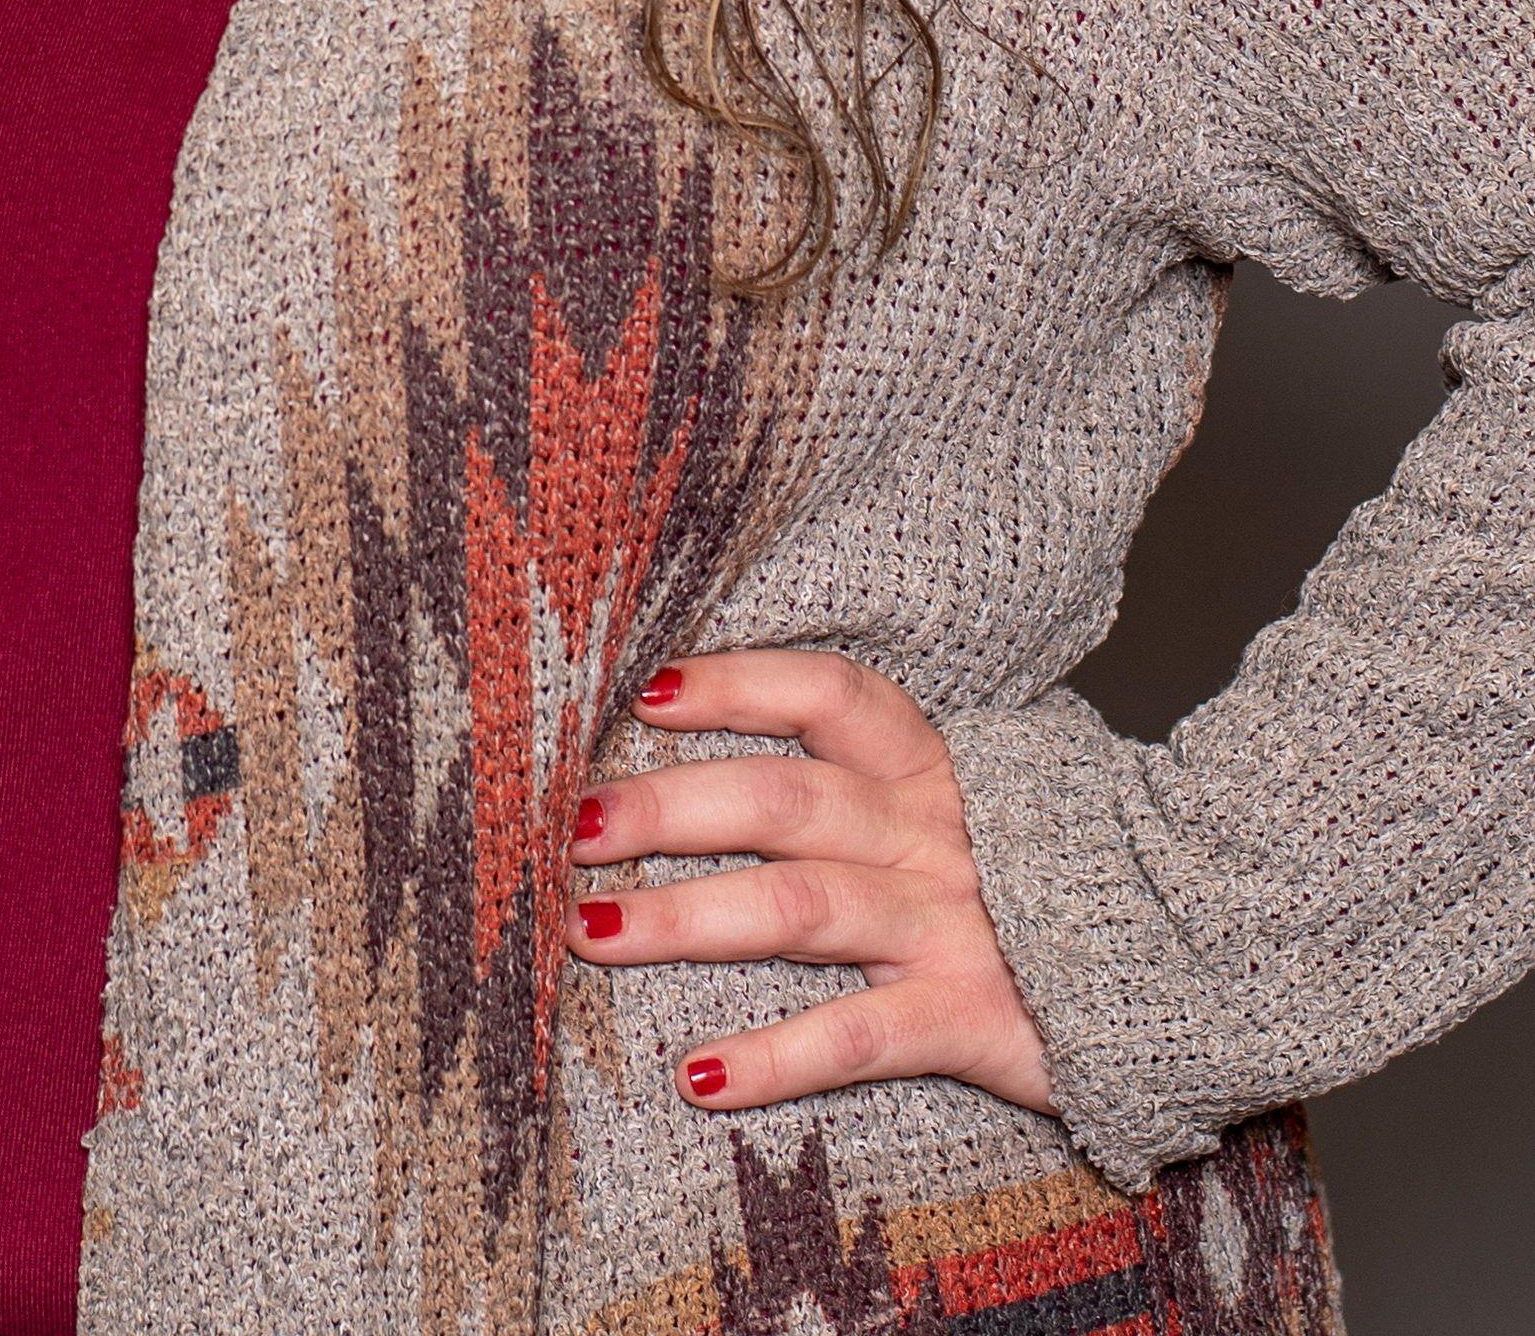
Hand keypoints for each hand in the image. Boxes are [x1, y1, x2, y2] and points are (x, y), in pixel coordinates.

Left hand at [563, 648, 1056, 1116]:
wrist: (1188, 953)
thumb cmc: (1040, 871)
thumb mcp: (961, 798)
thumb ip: (864, 775)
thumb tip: (719, 747)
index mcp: (927, 766)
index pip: (825, 695)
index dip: (736, 686)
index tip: (647, 693)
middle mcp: (929, 833)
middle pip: (780, 803)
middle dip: (667, 809)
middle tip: (574, 827)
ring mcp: (947, 925)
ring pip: (796, 911)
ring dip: (685, 921)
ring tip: (591, 933)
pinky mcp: (967, 1017)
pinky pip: (856, 1037)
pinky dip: (774, 1057)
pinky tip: (698, 1075)